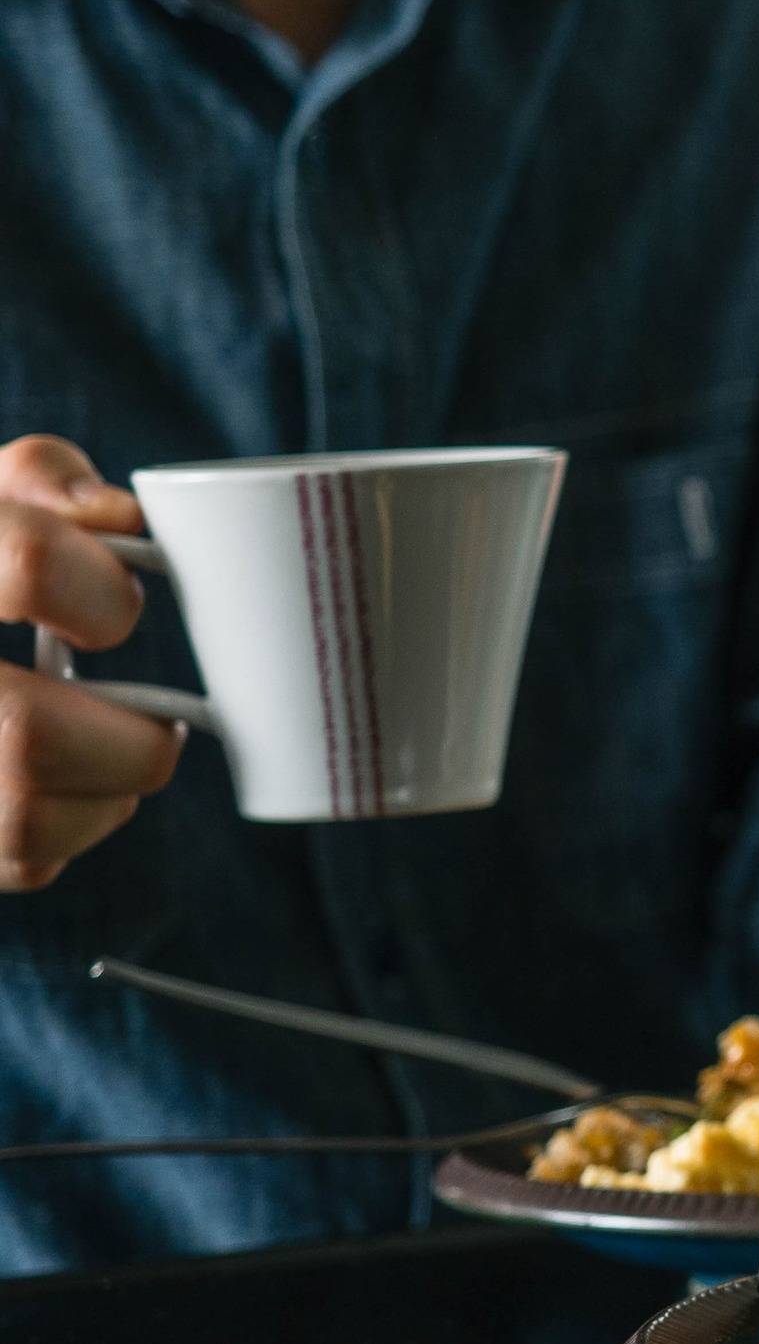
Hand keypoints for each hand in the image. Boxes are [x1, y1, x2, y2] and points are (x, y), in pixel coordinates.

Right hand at [0, 437, 182, 889]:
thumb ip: (42, 482)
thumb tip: (118, 519)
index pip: (26, 564)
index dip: (101, 593)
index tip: (121, 610)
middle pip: (25, 736)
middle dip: (129, 742)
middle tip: (159, 726)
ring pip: (21, 817)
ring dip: (106, 797)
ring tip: (121, 761)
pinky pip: (14, 861)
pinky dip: (65, 835)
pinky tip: (70, 796)